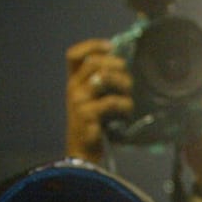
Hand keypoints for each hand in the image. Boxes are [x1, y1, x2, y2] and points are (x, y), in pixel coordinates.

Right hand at [66, 39, 133, 162]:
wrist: (84, 154)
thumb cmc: (95, 126)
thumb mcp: (95, 101)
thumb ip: (103, 83)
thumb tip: (123, 64)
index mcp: (74, 82)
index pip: (74, 55)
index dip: (92, 46)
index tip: (111, 47)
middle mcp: (73, 88)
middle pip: (94, 62)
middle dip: (117, 67)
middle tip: (128, 82)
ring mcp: (78, 102)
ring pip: (104, 78)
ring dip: (123, 86)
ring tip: (128, 101)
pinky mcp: (87, 116)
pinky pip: (112, 102)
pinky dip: (124, 107)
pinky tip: (124, 116)